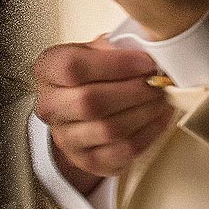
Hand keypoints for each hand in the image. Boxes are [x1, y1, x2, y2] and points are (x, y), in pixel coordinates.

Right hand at [33, 38, 176, 193]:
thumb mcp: (95, 51)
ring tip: (160, 98)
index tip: (146, 62)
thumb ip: (113, 47)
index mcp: (48, 71)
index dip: (116, 64)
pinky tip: (158, 118)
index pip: (74, 67)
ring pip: (109, 130)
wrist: (79, 112)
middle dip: (134, 91)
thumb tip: (144, 50)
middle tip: (157, 82)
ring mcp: (66, 138)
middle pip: (91, 102)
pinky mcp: (87, 160)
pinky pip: (122, 151)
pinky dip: (148, 134)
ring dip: (144, 113)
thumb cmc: (91, 76)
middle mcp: (50, 106)